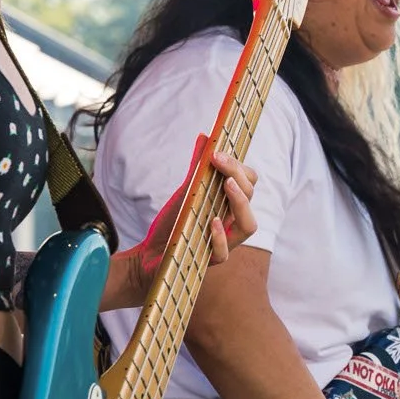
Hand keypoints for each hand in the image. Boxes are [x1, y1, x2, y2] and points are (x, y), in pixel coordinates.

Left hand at [106, 135, 257, 308]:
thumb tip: (205, 136)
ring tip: (228, 185)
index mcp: (229, 205)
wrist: (149, 255)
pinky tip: (212, 222)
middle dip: (239, 177)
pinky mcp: (208, 261)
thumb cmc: (172, 225)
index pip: (249, 183)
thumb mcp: (185, 192)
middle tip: (220, 162)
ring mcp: (223, 243)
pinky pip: (224, 253)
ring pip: (248, 226)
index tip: (218, 153)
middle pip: (250, 199)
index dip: (239, 167)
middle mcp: (231, 224)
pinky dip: (220, 236)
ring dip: (239, 203)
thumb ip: (198, 168)